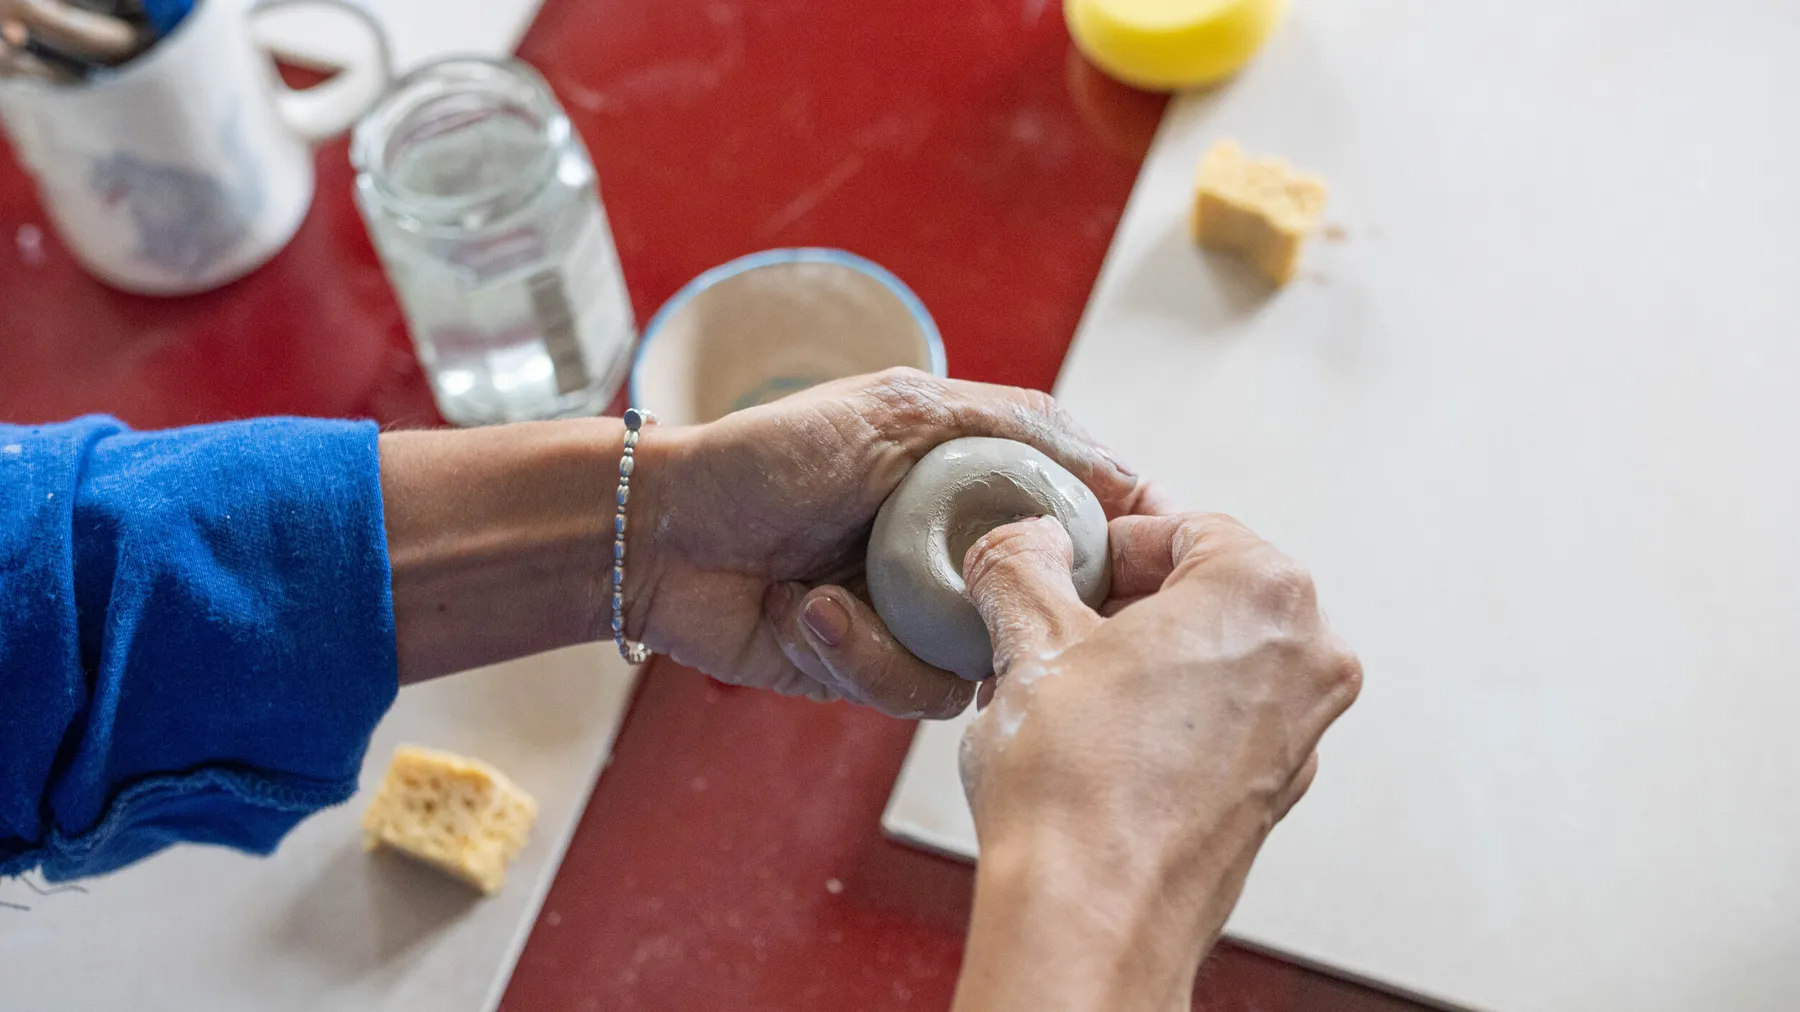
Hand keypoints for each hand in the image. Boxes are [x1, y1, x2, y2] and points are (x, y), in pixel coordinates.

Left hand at [626, 368, 1164, 717]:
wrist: (659, 533)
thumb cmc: (767, 456)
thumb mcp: (899, 408)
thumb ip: (1017, 426)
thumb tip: (1129, 473)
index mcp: (976, 488)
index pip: (1083, 523)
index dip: (1120, 547)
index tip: (1148, 559)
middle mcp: (958, 558)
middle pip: (1048, 608)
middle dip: (1014, 609)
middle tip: (972, 597)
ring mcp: (916, 621)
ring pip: (979, 665)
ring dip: (892, 635)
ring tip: (819, 597)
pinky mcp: (871, 673)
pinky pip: (908, 691)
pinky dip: (850, 653)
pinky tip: (796, 610)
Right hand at [950, 513, 1360, 1011]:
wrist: (1092, 918)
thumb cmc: (1077, 790)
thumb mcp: (1027, 639)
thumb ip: (1021, 561)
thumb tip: (1021, 543)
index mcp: (1264, 592)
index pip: (1177, 525)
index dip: (1102, 539)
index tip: (1057, 557)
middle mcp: (1304, 656)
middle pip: (1200, 589)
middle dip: (1117, 600)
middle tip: (1044, 619)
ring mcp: (1297, 729)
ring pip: (1208, 655)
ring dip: (1132, 655)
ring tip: (1055, 682)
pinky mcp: (1271, 788)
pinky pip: (1215, 717)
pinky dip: (1158, 711)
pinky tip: (1088, 735)